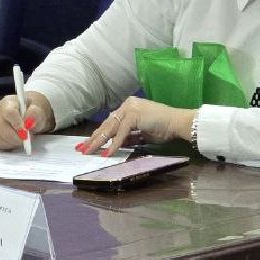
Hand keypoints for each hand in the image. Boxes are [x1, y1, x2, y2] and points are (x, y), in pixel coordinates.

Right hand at [0, 91, 54, 150]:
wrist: (26, 115)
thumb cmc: (30, 112)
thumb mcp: (38, 111)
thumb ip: (35, 114)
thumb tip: (29, 122)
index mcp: (8, 102)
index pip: (9, 112)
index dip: (17, 123)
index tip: (25, 130)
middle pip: (2, 127)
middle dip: (17, 137)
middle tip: (26, 138)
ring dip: (12, 142)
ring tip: (20, 138)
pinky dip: (7, 146)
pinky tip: (13, 141)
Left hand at [79, 97, 194, 156]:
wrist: (178, 123)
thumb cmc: (163, 128)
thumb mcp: (141, 134)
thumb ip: (128, 137)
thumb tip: (115, 145)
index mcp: (128, 107)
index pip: (110, 122)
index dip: (98, 134)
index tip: (88, 144)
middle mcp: (127, 105)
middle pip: (106, 125)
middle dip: (93, 138)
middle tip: (81, 149)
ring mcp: (129, 109)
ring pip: (110, 128)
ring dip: (98, 142)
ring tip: (88, 152)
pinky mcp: (133, 116)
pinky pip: (121, 133)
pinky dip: (114, 144)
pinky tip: (106, 153)